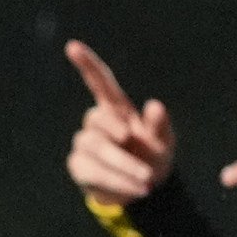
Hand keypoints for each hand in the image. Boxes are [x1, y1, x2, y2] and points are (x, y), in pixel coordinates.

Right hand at [62, 40, 175, 205]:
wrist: (141, 188)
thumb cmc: (153, 157)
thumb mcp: (165, 142)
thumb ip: (160, 126)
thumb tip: (155, 105)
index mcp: (118, 110)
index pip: (100, 83)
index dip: (87, 64)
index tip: (72, 46)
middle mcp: (98, 124)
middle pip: (96, 118)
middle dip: (115, 132)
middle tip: (131, 142)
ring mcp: (85, 145)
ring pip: (95, 147)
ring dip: (123, 165)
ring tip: (146, 180)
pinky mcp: (80, 167)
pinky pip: (93, 171)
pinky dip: (117, 181)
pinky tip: (136, 190)